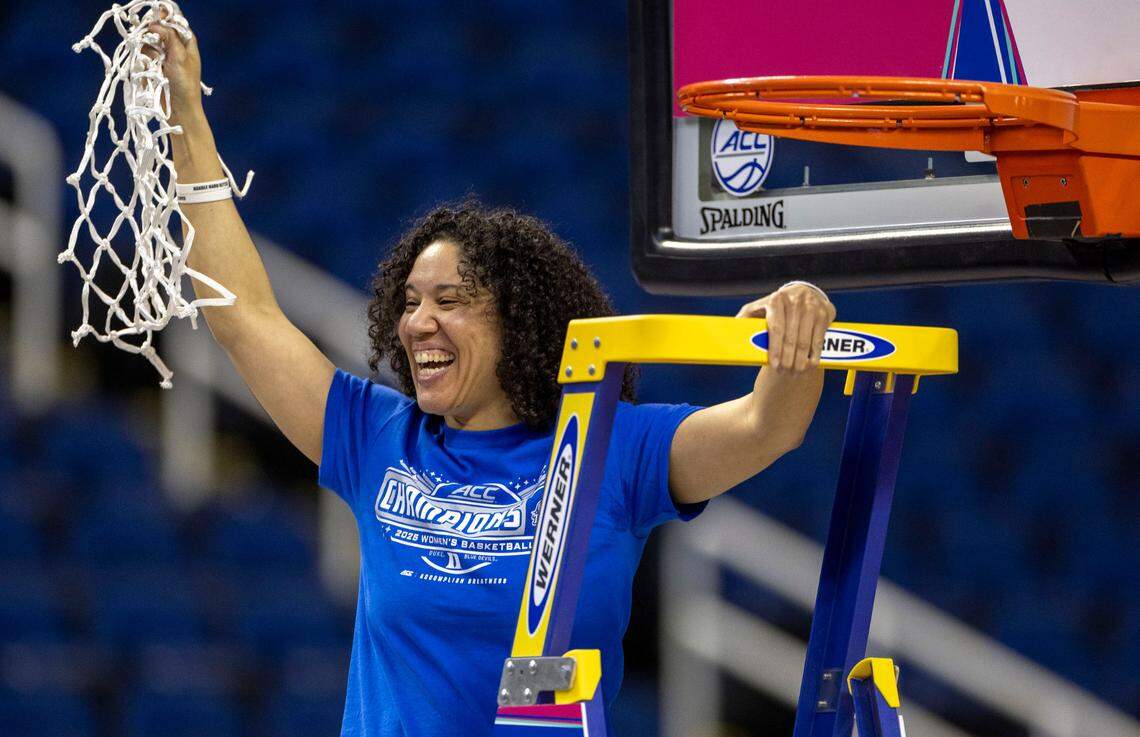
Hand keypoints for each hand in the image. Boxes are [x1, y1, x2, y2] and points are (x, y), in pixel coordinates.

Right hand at [143, 9, 203, 125]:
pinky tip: (146, 65)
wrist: (178, 109)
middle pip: (158, 29)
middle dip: (151, 31)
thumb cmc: (185, 84)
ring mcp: (162, 56)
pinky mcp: (152, 66)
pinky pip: (142, 54)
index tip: (154, 17)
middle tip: (148, 38)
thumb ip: (169, 37)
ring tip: (152, 59)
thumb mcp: (180, 56)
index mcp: (186, 42)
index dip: (165, 16)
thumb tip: (155, 24)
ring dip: (146, 46)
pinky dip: (142, 57)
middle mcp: (174, 46)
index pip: (175, 21)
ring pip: (147, 41)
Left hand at [736, 283, 836, 371]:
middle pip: (791, 338)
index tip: (774, 364)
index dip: (775, 348)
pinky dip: (815, 354)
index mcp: (776, 300)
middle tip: (784, 372)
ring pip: (805, 340)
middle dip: (787, 359)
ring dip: (801, 360)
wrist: (804, 291)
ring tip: (795, 372)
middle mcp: (795, 301)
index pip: (776, 328)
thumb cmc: (778, 304)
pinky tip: (810, 365)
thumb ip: (746, 315)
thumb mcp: (760, 305)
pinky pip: (819, 338)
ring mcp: (811, 307)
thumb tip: (733, 326)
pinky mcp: (824, 313)